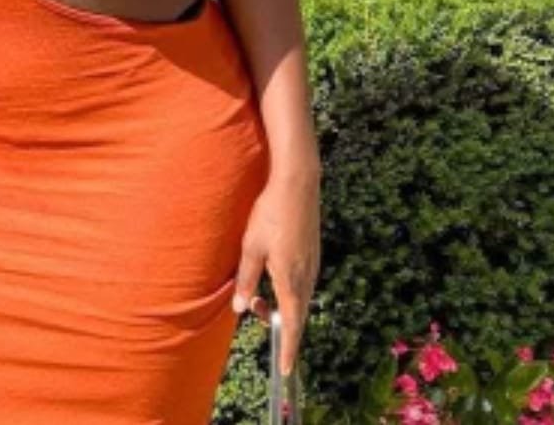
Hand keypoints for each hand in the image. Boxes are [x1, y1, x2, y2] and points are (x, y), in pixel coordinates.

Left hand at [231, 166, 321, 376]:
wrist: (297, 184)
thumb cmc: (270, 214)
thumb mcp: (250, 247)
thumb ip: (246, 279)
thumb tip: (239, 307)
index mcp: (290, 279)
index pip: (292, 324)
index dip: (288, 348)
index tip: (285, 369)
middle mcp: (307, 276)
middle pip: (297, 313)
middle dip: (279, 322)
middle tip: (255, 312)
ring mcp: (313, 264)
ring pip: (300, 297)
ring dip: (282, 304)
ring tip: (259, 295)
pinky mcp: (313, 253)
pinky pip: (303, 282)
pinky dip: (290, 290)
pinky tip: (275, 276)